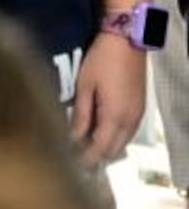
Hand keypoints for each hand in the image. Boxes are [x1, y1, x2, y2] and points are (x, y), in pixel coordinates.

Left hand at [69, 31, 146, 166]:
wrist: (126, 42)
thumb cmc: (101, 61)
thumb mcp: (85, 87)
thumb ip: (81, 116)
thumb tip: (73, 138)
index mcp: (116, 117)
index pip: (100, 148)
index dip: (86, 160)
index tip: (70, 166)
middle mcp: (130, 121)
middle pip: (114, 150)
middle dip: (95, 157)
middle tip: (74, 158)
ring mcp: (137, 115)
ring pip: (122, 143)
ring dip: (105, 148)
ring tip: (83, 148)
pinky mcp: (139, 109)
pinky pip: (127, 132)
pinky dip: (113, 137)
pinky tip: (97, 133)